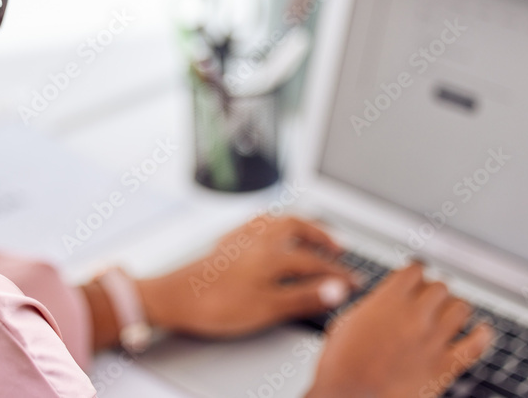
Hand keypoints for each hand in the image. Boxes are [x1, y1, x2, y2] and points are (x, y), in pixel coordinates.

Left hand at [136, 216, 359, 338]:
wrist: (173, 297)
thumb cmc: (216, 305)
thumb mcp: (267, 308)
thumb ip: (304, 297)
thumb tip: (338, 289)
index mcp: (272, 254)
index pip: (315, 260)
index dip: (338, 272)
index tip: (354, 281)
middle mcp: (258, 239)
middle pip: (297, 227)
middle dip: (320, 235)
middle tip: (338, 247)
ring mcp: (239, 237)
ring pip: (276, 219)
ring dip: (297, 223)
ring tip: (309, 231)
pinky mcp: (224, 241)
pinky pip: (254, 221)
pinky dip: (270, 221)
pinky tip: (266, 227)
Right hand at [307, 264, 493, 397]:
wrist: (349, 397)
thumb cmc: (340, 363)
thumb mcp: (347, 321)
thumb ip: (373, 305)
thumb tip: (384, 300)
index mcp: (389, 300)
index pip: (416, 270)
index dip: (415, 273)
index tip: (416, 278)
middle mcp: (415, 316)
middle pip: (440, 286)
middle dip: (434, 291)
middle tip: (429, 299)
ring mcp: (432, 341)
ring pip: (461, 308)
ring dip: (455, 308)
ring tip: (450, 313)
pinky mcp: (444, 367)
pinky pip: (475, 346)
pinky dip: (482, 335)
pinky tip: (481, 331)